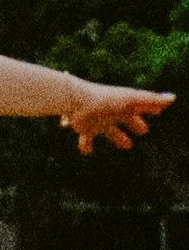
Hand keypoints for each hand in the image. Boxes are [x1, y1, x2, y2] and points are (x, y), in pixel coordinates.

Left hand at [60, 81, 174, 155]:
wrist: (76, 101)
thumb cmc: (106, 100)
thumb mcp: (132, 100)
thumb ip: (151, 100)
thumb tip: (172, 98)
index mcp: (123, 105)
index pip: (140, 108)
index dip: (149, 109)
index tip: (158, 111)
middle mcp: (111, 112)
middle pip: (126, 119)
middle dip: (134, 123)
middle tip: (144, 130)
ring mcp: (98, 120)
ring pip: (110, 130)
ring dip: (118, 136)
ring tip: (127, 144)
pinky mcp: (85, 129)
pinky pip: (86, 139)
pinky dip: (86, 145)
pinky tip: (87, 151)